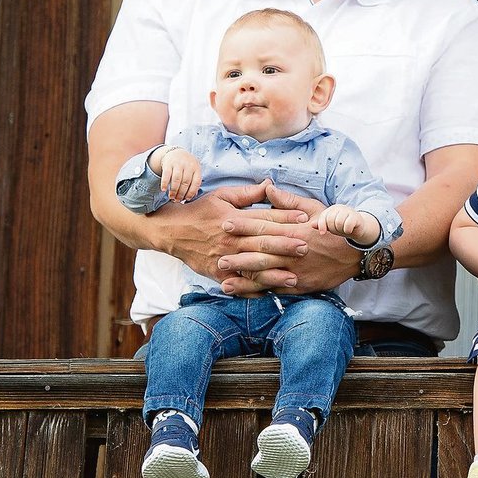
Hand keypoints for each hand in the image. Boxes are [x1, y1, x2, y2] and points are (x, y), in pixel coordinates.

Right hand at [153, 183, 301, 287]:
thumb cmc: (200, 211)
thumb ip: (247, 193)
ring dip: (273, 274)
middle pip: (261, 243)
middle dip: (285, 246)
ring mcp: (224, 259)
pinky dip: (251, 290)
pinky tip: (268, 294)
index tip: (304, 219)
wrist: (171, 231)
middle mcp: (230, 240)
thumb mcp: (222, 196)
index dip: (285, 218)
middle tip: (305, 248)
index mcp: (234, 219)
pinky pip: (237, 284)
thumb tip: (270, 184)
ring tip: (293, 278)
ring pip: (252, 267)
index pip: (263, 218)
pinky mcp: (217, 274)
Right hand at [158, 147, 202, 202]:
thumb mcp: (193, 171)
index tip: (187, 199)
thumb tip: (192, 196)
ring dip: (173, 190)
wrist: (176, 152)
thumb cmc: (186, 166)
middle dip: (181, 193)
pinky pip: (166, 175)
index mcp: (196, 168)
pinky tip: (163, 190)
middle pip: (185, 182)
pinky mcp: (168, 163)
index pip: (196, 183)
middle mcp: (188, 165)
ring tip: (171, 197)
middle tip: (177, 200)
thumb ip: (193, 182)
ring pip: (176, 179)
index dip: (191, 192)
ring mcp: (178, 163)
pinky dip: (164, 183)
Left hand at [218, 181, 356, 295]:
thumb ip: (289, 201)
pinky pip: (278, 289)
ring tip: (224, 279)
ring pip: (267, 275)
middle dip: (238, 255)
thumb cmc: (336, 227)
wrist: (359, 252)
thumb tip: (268, 188)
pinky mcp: (302, 285)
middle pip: (261, 254)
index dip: (244, 226)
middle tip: (217, 255)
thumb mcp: (315, 208)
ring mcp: (298, 271)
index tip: (225, 224)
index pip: (265, 227)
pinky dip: (261, 292)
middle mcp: (295, 252)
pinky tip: (246, 293)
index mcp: (296, 231)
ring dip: (244, 278)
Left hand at [313, 204, 380, 246]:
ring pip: (338, 222)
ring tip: (343, 230)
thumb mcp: (330, 226)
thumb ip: (321, 224)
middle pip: (330, 220)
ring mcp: (348, 211)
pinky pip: (347, 225)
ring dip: (340, 229)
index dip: (321, 225)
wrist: (359, 227)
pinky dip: (347, 230)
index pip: (323, 216)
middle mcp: (340, 208)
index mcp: (332, 209)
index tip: (322, 233)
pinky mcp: (356, 216)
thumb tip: (311, 225)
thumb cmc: (342, 226)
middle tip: (338, 230)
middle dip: (333, 228)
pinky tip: (349, 230)